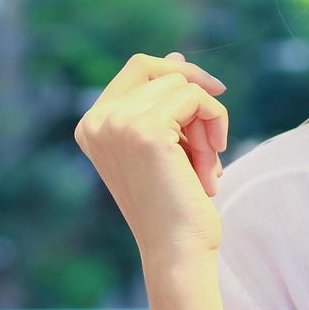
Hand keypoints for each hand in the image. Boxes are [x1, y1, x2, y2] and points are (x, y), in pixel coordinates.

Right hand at [74, 51, 228, 264]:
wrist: (177, 251)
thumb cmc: (175, 205)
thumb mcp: (167, 145)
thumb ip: (164, 103)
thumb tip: (177, 58)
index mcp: (92, 125)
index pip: (139, 67)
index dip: (179, 73)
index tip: (214, 92)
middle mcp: (97, 121)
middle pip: (163, 71)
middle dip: (196, 104)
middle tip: (210, 147)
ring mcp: (117, 123)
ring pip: (183, 84)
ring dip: (207, 124)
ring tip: (205, 167)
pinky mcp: (145, 130)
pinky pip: (197, 97)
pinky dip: (217, 124)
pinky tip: (211, 164)